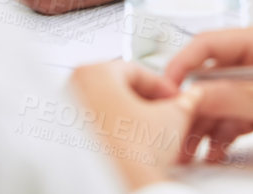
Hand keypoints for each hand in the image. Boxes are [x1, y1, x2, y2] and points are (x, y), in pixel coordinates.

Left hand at [68, 60, 201, 189]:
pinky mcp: (63, 135)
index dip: (164, 87)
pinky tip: (130, 144)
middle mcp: (74, 86)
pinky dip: (112, 129)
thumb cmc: (133, 153)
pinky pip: (92, 123)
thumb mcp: (172, 118)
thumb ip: (184, 101)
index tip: (175, 98)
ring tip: (148, 133)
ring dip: (130, 116)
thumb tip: (189, 99)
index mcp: (95, 71)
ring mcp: (65, 110)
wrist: (117, 185)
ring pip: (106, 105)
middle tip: (164, 114)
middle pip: (120, 87)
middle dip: (146, 101)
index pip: (138, 71)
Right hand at [163, 22, 252, 163]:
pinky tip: (214, 149)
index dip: (183, 64)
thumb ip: (232, 96)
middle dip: (193, 104)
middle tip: (176, 126)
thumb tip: (193, 96)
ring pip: (219, 99)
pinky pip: (232, 115)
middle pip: (211, 75)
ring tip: (191, 146)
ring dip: (204, 123)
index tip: (165, 87)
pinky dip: (220, 133)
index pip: (211, 43)